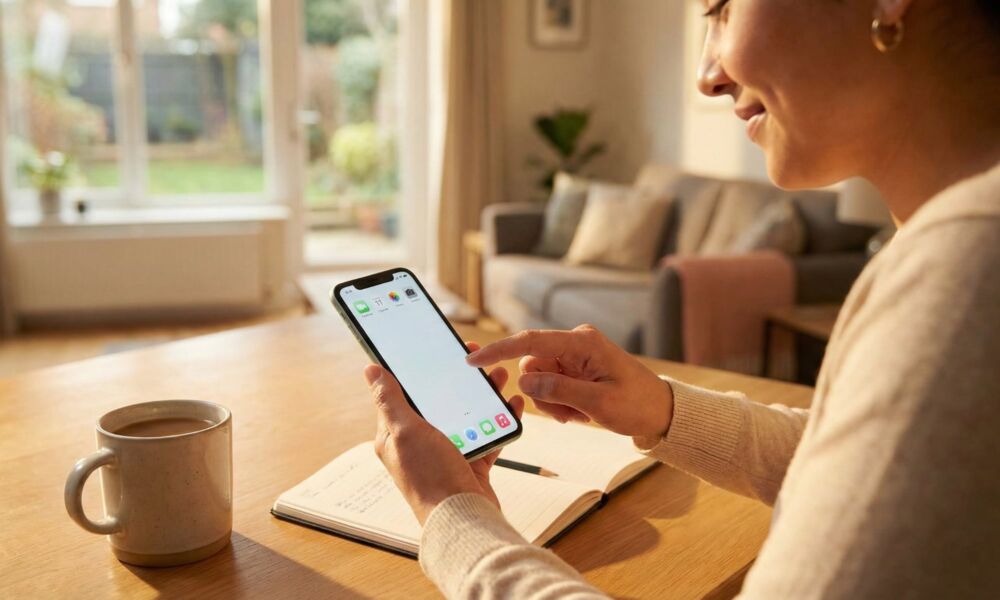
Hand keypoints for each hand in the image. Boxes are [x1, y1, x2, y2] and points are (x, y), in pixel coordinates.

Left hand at [364, 342, 524, 524]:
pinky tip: (512, 404)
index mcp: (395, 435)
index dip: (418, 370)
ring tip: (499, 375)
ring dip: (484, 395)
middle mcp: (419, 444)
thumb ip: (390, 400)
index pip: (403, 394)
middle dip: (458, 379)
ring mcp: (446, 454)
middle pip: (440, 401)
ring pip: (466, 415)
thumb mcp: (405, 431)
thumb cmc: (430, 478)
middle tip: (475, 358)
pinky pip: (487, 436)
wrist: (463, 519)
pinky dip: (500, 419)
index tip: (436, 349)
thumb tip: (370, 370)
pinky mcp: (471, 465)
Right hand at [466, 325, 672, 441]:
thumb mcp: (598, 404)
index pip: (529, 342)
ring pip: (539, 380)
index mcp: (582, 342)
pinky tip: (581, 412)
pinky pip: (551, 386)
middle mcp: (575, 343)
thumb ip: (558, 390)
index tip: (473, 360)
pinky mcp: (575, 368)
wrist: (661, 411)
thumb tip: (524, 382)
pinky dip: (560, 403)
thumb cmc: (637, 405)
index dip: (499, 350)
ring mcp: (574, 355)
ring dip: (553, 403)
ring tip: (580, 414)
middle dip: (544, 395)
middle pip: (532, 367)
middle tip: (569, 414)